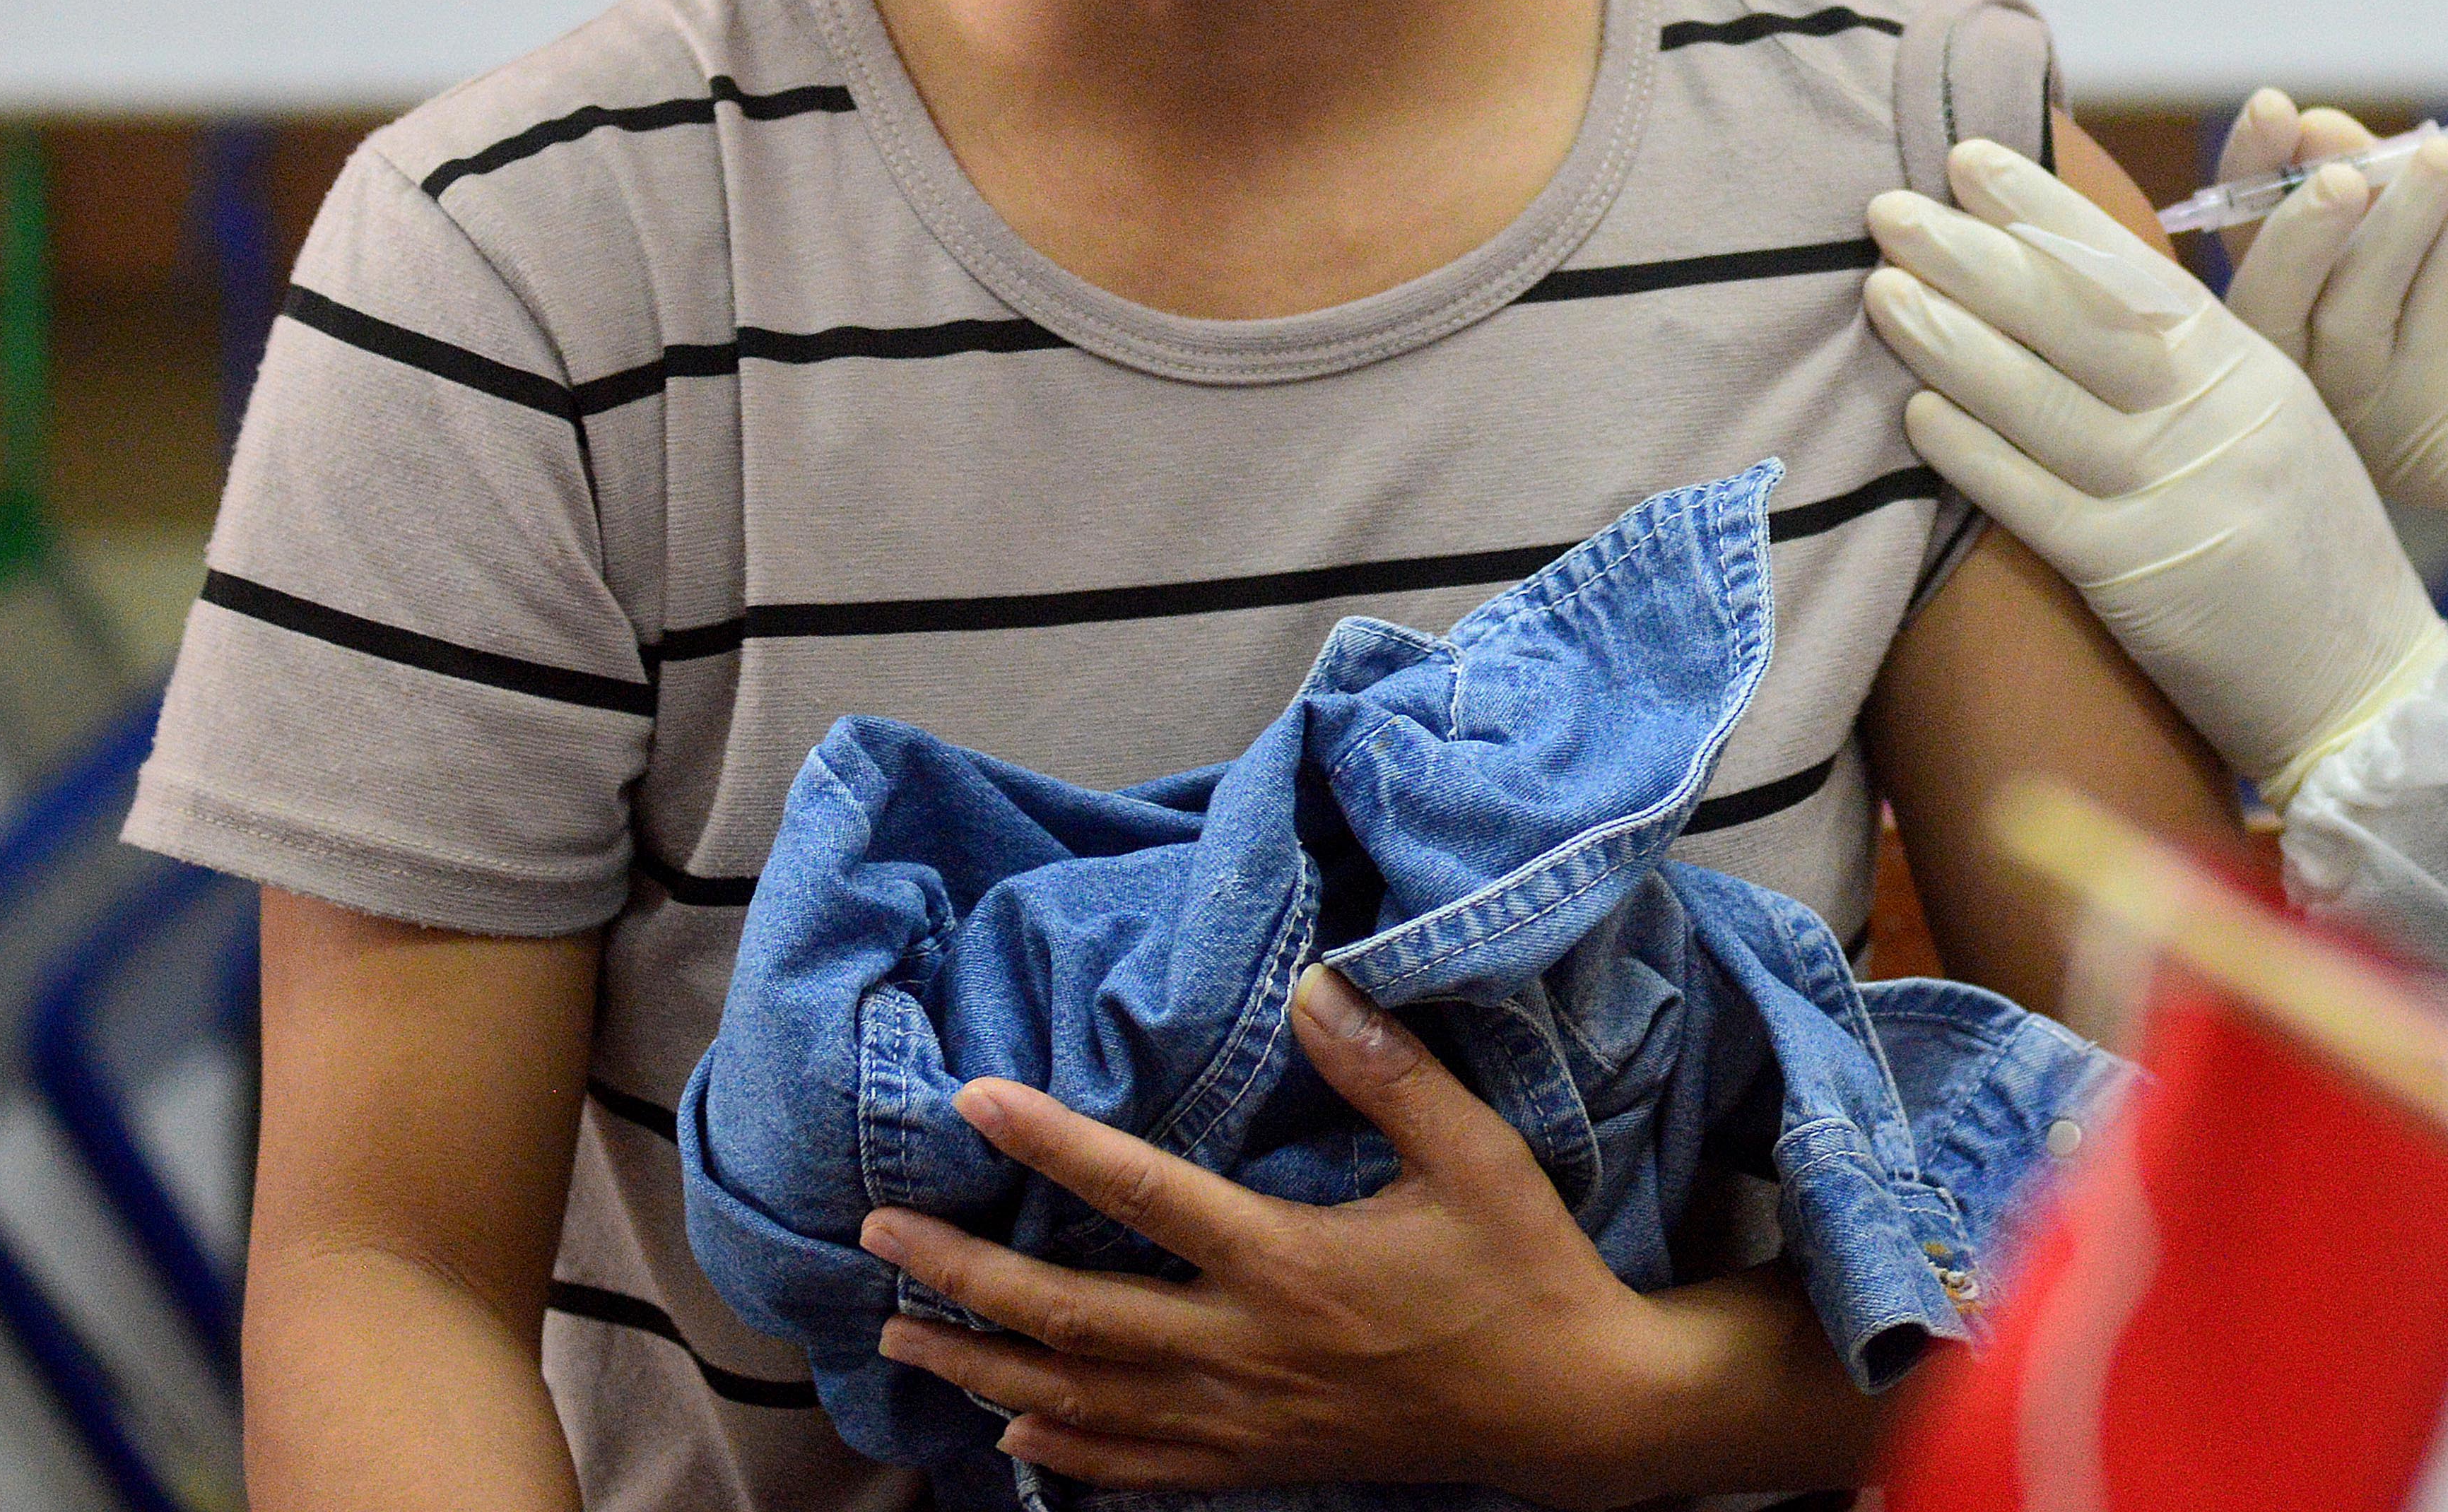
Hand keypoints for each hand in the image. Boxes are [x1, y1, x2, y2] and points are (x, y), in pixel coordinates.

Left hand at [862, 968, 1847, 1507]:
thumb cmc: (1524, 1270)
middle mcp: (1246, 1349)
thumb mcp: (1477, 1156)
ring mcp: (1245, 1419)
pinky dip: (1064, 1453)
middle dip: (964, 1277)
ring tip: (902, 1334)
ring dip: (983, 1367)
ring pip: (1081, 1401)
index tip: (973, 1100)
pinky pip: (1136, 1468)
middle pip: (1071, 1316)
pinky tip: (1012, 1437)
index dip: (1051, 1144)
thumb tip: (1313, 984)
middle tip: (876, 1241)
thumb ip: (1389, 1072)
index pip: (1141, 1196)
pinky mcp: (1261, 1464)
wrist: (1570, 1411)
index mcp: (1288, 1263)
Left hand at [1864, 138, 2447, 793]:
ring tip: (1881, 288)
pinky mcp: (2141, 577)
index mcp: (2254, 369)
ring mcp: (2181, 495)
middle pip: (2080, 318)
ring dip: (1953, 340)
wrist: (2366, 689)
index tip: (1968, 159)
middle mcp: (2219, 418)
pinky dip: (1973, 452)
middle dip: (1976, 255)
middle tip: (1889, 208)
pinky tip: (1914, 412)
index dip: (2045, 210)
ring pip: (2047, 399)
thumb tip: (2074, 289)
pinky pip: (2038, 501)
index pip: (2134, 269)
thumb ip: (2194, 367)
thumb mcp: (2275, 429)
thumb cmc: (2308, 559)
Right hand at [2213, 90, 2447, 651]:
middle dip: (2289, 228)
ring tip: (2444, 160)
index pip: (2257, 257)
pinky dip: (2438, 270)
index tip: (2276, 108)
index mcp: (2334, 330)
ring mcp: (2387, 436)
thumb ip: (2396, 182)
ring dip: (2383, 234)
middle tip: (2341, 167)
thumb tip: (2309, 125)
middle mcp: (2341, 395)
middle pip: (2266, 312)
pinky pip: (2414, 359)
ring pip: (2338, 333)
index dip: (2252, 181)